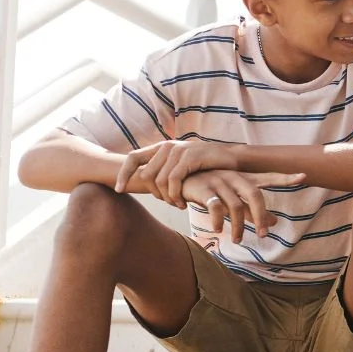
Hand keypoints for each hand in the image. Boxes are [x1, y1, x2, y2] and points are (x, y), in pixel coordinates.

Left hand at [117, 140, 239, 206]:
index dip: (122, 174)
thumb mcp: (182, 165)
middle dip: (154, 194)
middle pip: (146, 175)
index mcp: (162, 147)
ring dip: (167, 198)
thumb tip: (144, 180)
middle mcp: (168, 146)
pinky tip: (184, 203)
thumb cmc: (207, 166)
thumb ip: (165, 169)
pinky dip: (176, 195)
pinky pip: (173, 180)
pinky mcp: (190, 157)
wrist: (233, 159)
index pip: (132, 157)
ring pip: (159, 180)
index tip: (119, 190)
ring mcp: (179, 150)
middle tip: (169, 204)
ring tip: (179, 205)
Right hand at [182, 169, 304, 241]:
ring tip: (238, 241)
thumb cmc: (211, 190)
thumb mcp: (234, 199)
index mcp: (243, 179)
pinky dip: (218, 220)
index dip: (285, 177)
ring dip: (238, 226)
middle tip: (263, 235)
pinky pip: (215, 206)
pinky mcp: (203, 188)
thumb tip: (275, 223)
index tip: (303, 176)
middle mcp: (234, 177)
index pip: (268, 177)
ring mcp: (219, 181)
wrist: (178, 180)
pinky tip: (217, 230)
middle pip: (255, 195)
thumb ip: (253, 210)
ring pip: (235, 205)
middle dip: (260, 216)